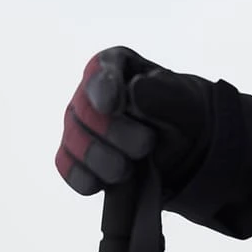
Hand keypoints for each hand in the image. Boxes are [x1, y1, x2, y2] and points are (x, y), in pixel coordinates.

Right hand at [55, 46, 211, 196]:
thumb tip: (134, 89)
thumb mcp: (184, 101)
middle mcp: (90, 93)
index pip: (100, 69)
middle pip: (86, 111)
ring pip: (74, 141)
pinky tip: (100, 185)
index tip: (112, 106)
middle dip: (114, 132)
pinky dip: (82, 178)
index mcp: (117, 66)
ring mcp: (78, 125)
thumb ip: (162, 93)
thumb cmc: (181, 114)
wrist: (184, 148)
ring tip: (127, 170)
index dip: (103, 87)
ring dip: (101, 158)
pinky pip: (66, 166)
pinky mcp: (74, 156)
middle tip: (145, 146)